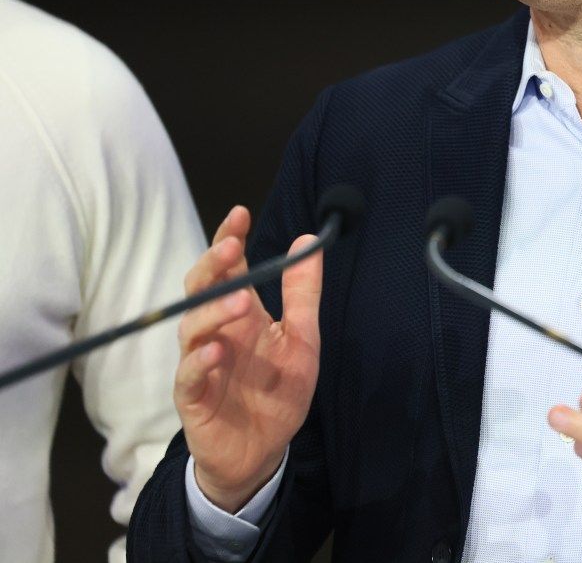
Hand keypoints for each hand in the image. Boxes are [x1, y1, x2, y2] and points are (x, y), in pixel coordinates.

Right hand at [173, 206, 322, 511]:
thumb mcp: (303, 337)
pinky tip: (218, 352)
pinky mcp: (194, 398)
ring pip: (192, 328)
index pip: (228, 269)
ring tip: (239, 300)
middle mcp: (216, 333)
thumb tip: (308, 240)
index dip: (229, 240)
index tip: (240, 214)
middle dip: (213, 266)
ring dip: (213, 312)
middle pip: (200, 290)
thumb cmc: (277, 391)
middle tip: (232, 247)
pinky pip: (189, 375)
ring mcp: (201, 363)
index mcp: (241, 315)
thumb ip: (302, 292)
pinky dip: (201, 362)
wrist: (264, 450)